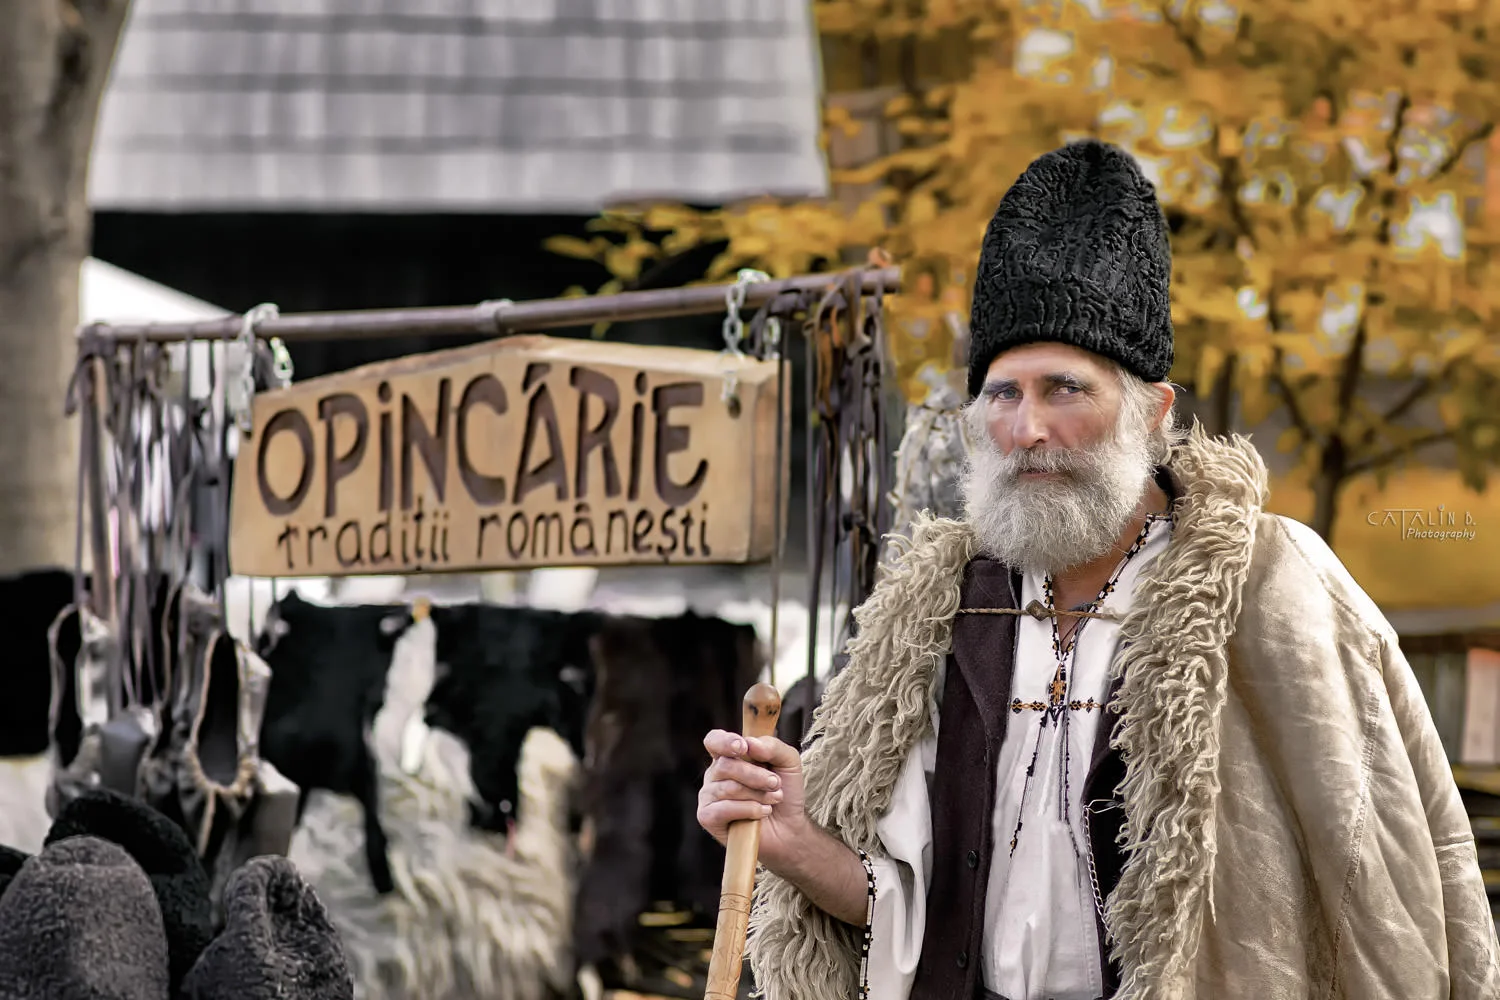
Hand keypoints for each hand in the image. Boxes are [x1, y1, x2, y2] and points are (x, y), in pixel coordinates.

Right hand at [696, 730, 806, 870]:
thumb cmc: (784, 792)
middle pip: (725, 765)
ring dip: (757, 794)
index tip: (744, 747)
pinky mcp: (707, 817)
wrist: (789, 828)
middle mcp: (714, 774)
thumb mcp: (788, 762)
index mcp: (728, 756)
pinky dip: (748, 810)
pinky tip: (762, 812)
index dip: (725, 742)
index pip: (714, 740)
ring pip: (727, 788)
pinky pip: (723, 809)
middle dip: (755, 775)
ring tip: (774, 799)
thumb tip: (750, 743)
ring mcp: (708, 796)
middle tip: (775, 783)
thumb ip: (773, 746)